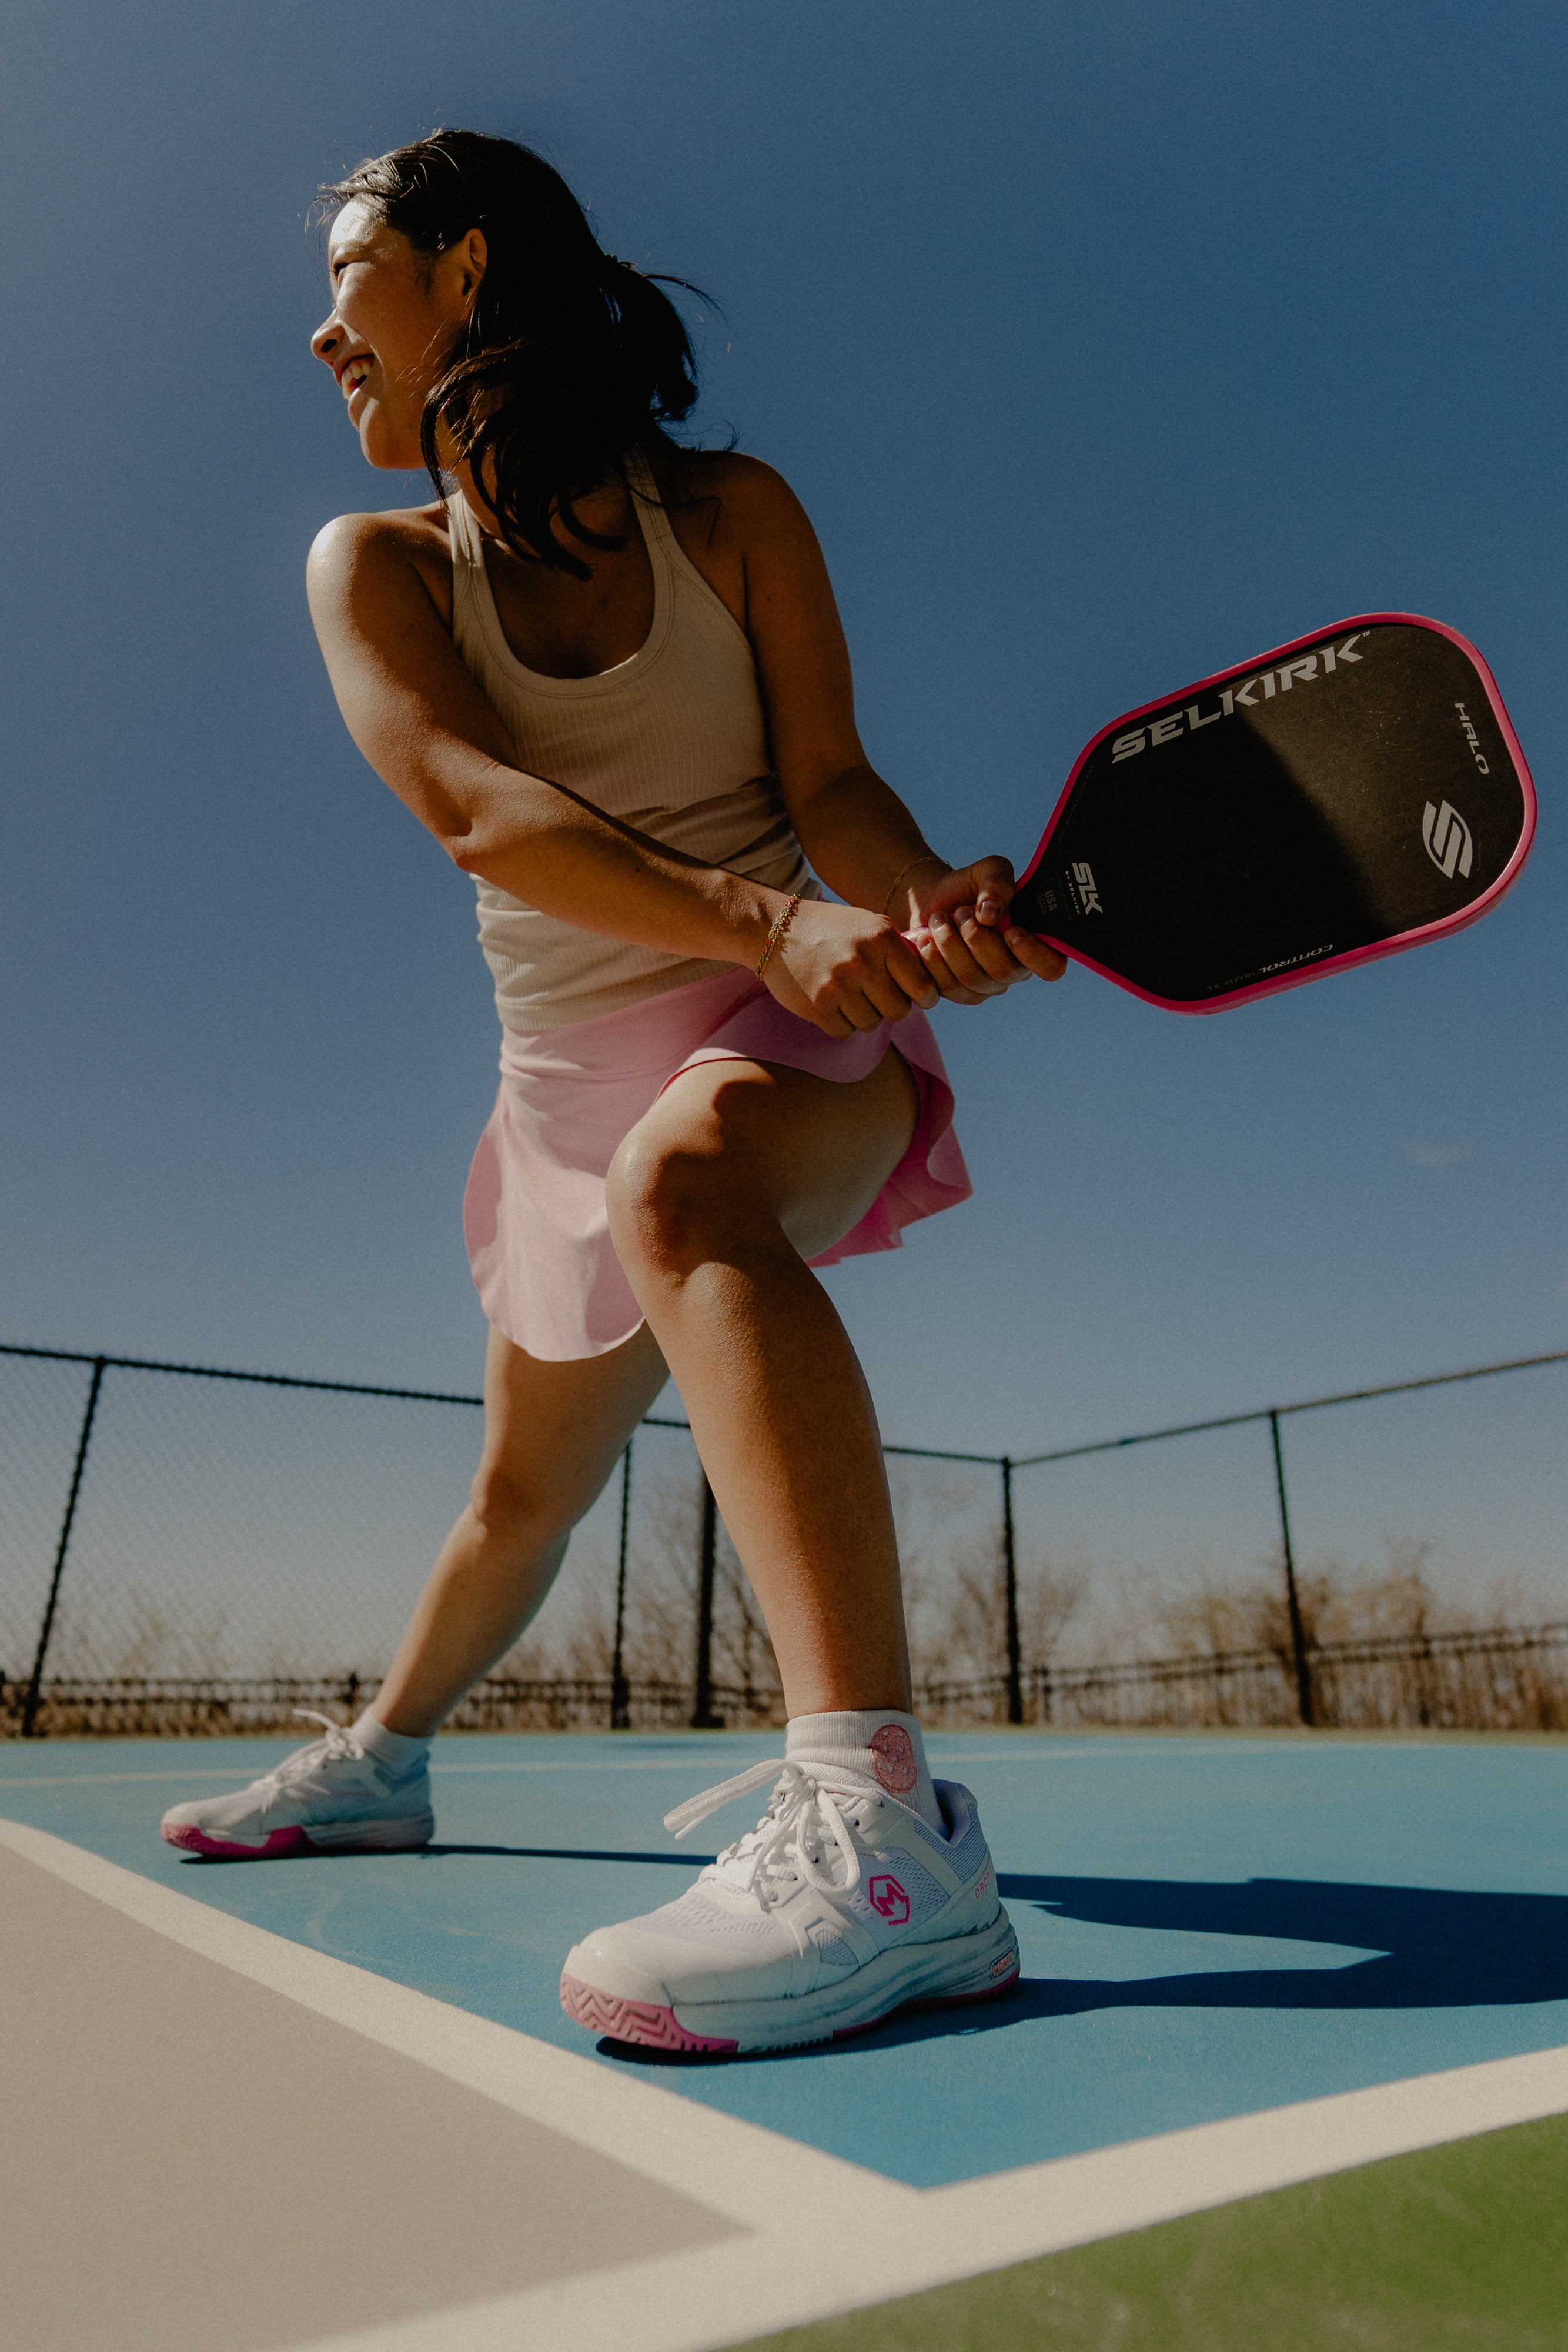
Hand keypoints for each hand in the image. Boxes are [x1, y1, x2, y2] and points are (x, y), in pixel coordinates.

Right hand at [759, 898, 939, 1036]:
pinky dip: (842, 1023)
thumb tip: (931, 981)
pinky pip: (845, 1032)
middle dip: (892, 1007)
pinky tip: (832, 1003)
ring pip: (872, 1024)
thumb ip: (900, 949)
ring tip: (850, 994)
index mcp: (882, 938)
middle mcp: (862, 962)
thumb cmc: (831, 928)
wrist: (776, 929)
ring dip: (865, 1015)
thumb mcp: (870, 924)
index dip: (925, 997)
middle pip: (899, 1011)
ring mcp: (838, 986)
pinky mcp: (817, 1007)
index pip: (922, 985)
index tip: (919, 997)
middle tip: (878, 995)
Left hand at [900, 856, 1066, 1004]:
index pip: (1051, 966)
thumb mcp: (988, 871)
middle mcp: (1014, 970)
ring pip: (972, 979)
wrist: (931, 900)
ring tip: (939, 919)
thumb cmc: (968, 887)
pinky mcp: (958, 992)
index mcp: (1034, 943)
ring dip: (951, 945)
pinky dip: (933, 960)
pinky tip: (926, 938)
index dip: (1034, 954)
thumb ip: (997, 882)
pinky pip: (948, 987)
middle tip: (961, 912)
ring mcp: (986, 986)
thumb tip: (991, 913)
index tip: (1011, 930)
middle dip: (978, 939)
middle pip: (1004, 972)